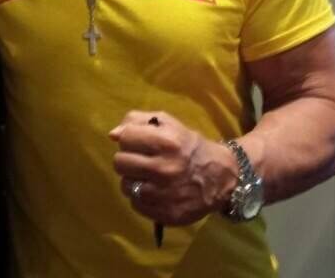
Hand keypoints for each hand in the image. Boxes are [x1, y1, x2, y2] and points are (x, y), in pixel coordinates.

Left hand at [109, 111, 237, 225]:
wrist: (221, 177)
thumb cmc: (190, 146)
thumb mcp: (169, 124)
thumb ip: (138, 122)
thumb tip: (113, 135)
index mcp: (166, 142)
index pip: (125, 139)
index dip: (128, 139)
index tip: (137, 143)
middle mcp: (164, 169)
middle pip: (120, 163)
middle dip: (127, 160)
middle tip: (140, 161)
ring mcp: (165, 194)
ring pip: (126, 186)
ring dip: (133, 180)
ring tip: (147, 177)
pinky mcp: (166, 214)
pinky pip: (136, 204)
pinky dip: (141, 198)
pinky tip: (154, 191)